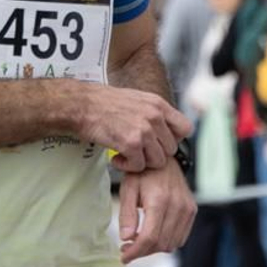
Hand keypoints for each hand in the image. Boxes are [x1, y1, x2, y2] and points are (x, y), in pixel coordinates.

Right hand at [72, 84, 192, 173]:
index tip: (160, 142)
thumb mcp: (137, 100)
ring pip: (157, 161)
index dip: (174, 139)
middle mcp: (154, 116)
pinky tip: (116, 157)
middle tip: (137, 151)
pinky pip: (139, 166)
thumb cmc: (104, 103)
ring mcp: (144, 130)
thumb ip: (154, 113)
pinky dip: (127, 166)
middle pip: (171, 149)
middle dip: (154, 154)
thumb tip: (166, 131)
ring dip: (141, 162)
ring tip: (126, 154)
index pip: (185, 128)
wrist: (80, 105)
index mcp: (158, 104)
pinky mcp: (130, 144)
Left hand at [117, 162, 196, 263]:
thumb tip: (126, 238)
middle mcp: (177, 206)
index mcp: (159, 200)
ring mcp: (187, 209)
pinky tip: (153, 234)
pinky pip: (180, 238)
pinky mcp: (192, 211)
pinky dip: (166, 242)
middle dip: (142, 252)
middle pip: (160, 244)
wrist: (165, 159)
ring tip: (138, 240)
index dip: (135, 252)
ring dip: (153, 248)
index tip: (123, 257)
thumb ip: (127, 214)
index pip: (149, 238)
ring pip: (171, 244)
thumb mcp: (128, 188)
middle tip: (127, 248)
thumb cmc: (143, 172)